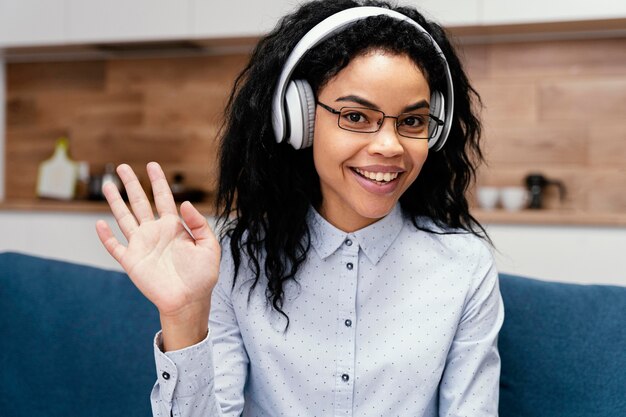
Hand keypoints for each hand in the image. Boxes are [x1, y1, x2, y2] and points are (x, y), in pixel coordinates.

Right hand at [95, 162, 219, 322]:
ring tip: (108, 184)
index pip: (163, 198)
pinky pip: (115, 247)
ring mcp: (142, 246)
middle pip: (139, 202)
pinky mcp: (132, 262)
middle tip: (123, 166)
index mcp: (174, 227)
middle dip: (132, 184)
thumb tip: (184, 204)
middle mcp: (155, 232)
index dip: (158, 181)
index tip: (152, 165)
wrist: (189, 301)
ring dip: (115, 202)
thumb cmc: (202, 276)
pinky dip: (106, 236)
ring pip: (124, 218)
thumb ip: (199, 224)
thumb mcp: (209, 247)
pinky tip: (100, 223)